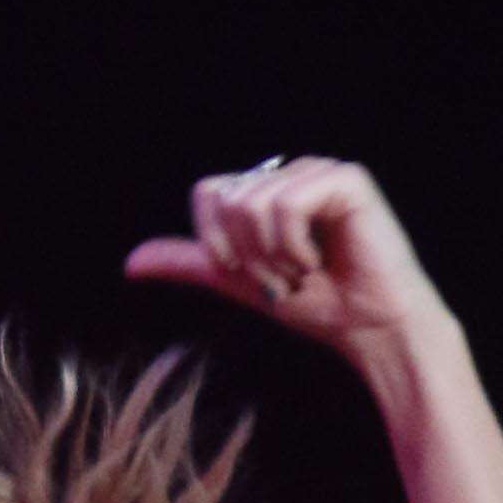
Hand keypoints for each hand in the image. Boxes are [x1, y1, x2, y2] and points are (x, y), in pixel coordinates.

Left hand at [125, 155, 443, 363]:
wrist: (372, 330)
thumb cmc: (319, 307)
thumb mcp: (240, 284)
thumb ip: (193, 264)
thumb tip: (130, 263)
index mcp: (266, 189)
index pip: (209, 192)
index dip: (217, 241)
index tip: (250, 276)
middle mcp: (290, 173)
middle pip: (228, 198)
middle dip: (249, 256)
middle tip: (285, 279)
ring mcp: (319, 172)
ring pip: (253, 202)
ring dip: (273, 257)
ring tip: (304, 273)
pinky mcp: (345, 179)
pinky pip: (286, 205)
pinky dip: (296, 247)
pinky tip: (323, 261)